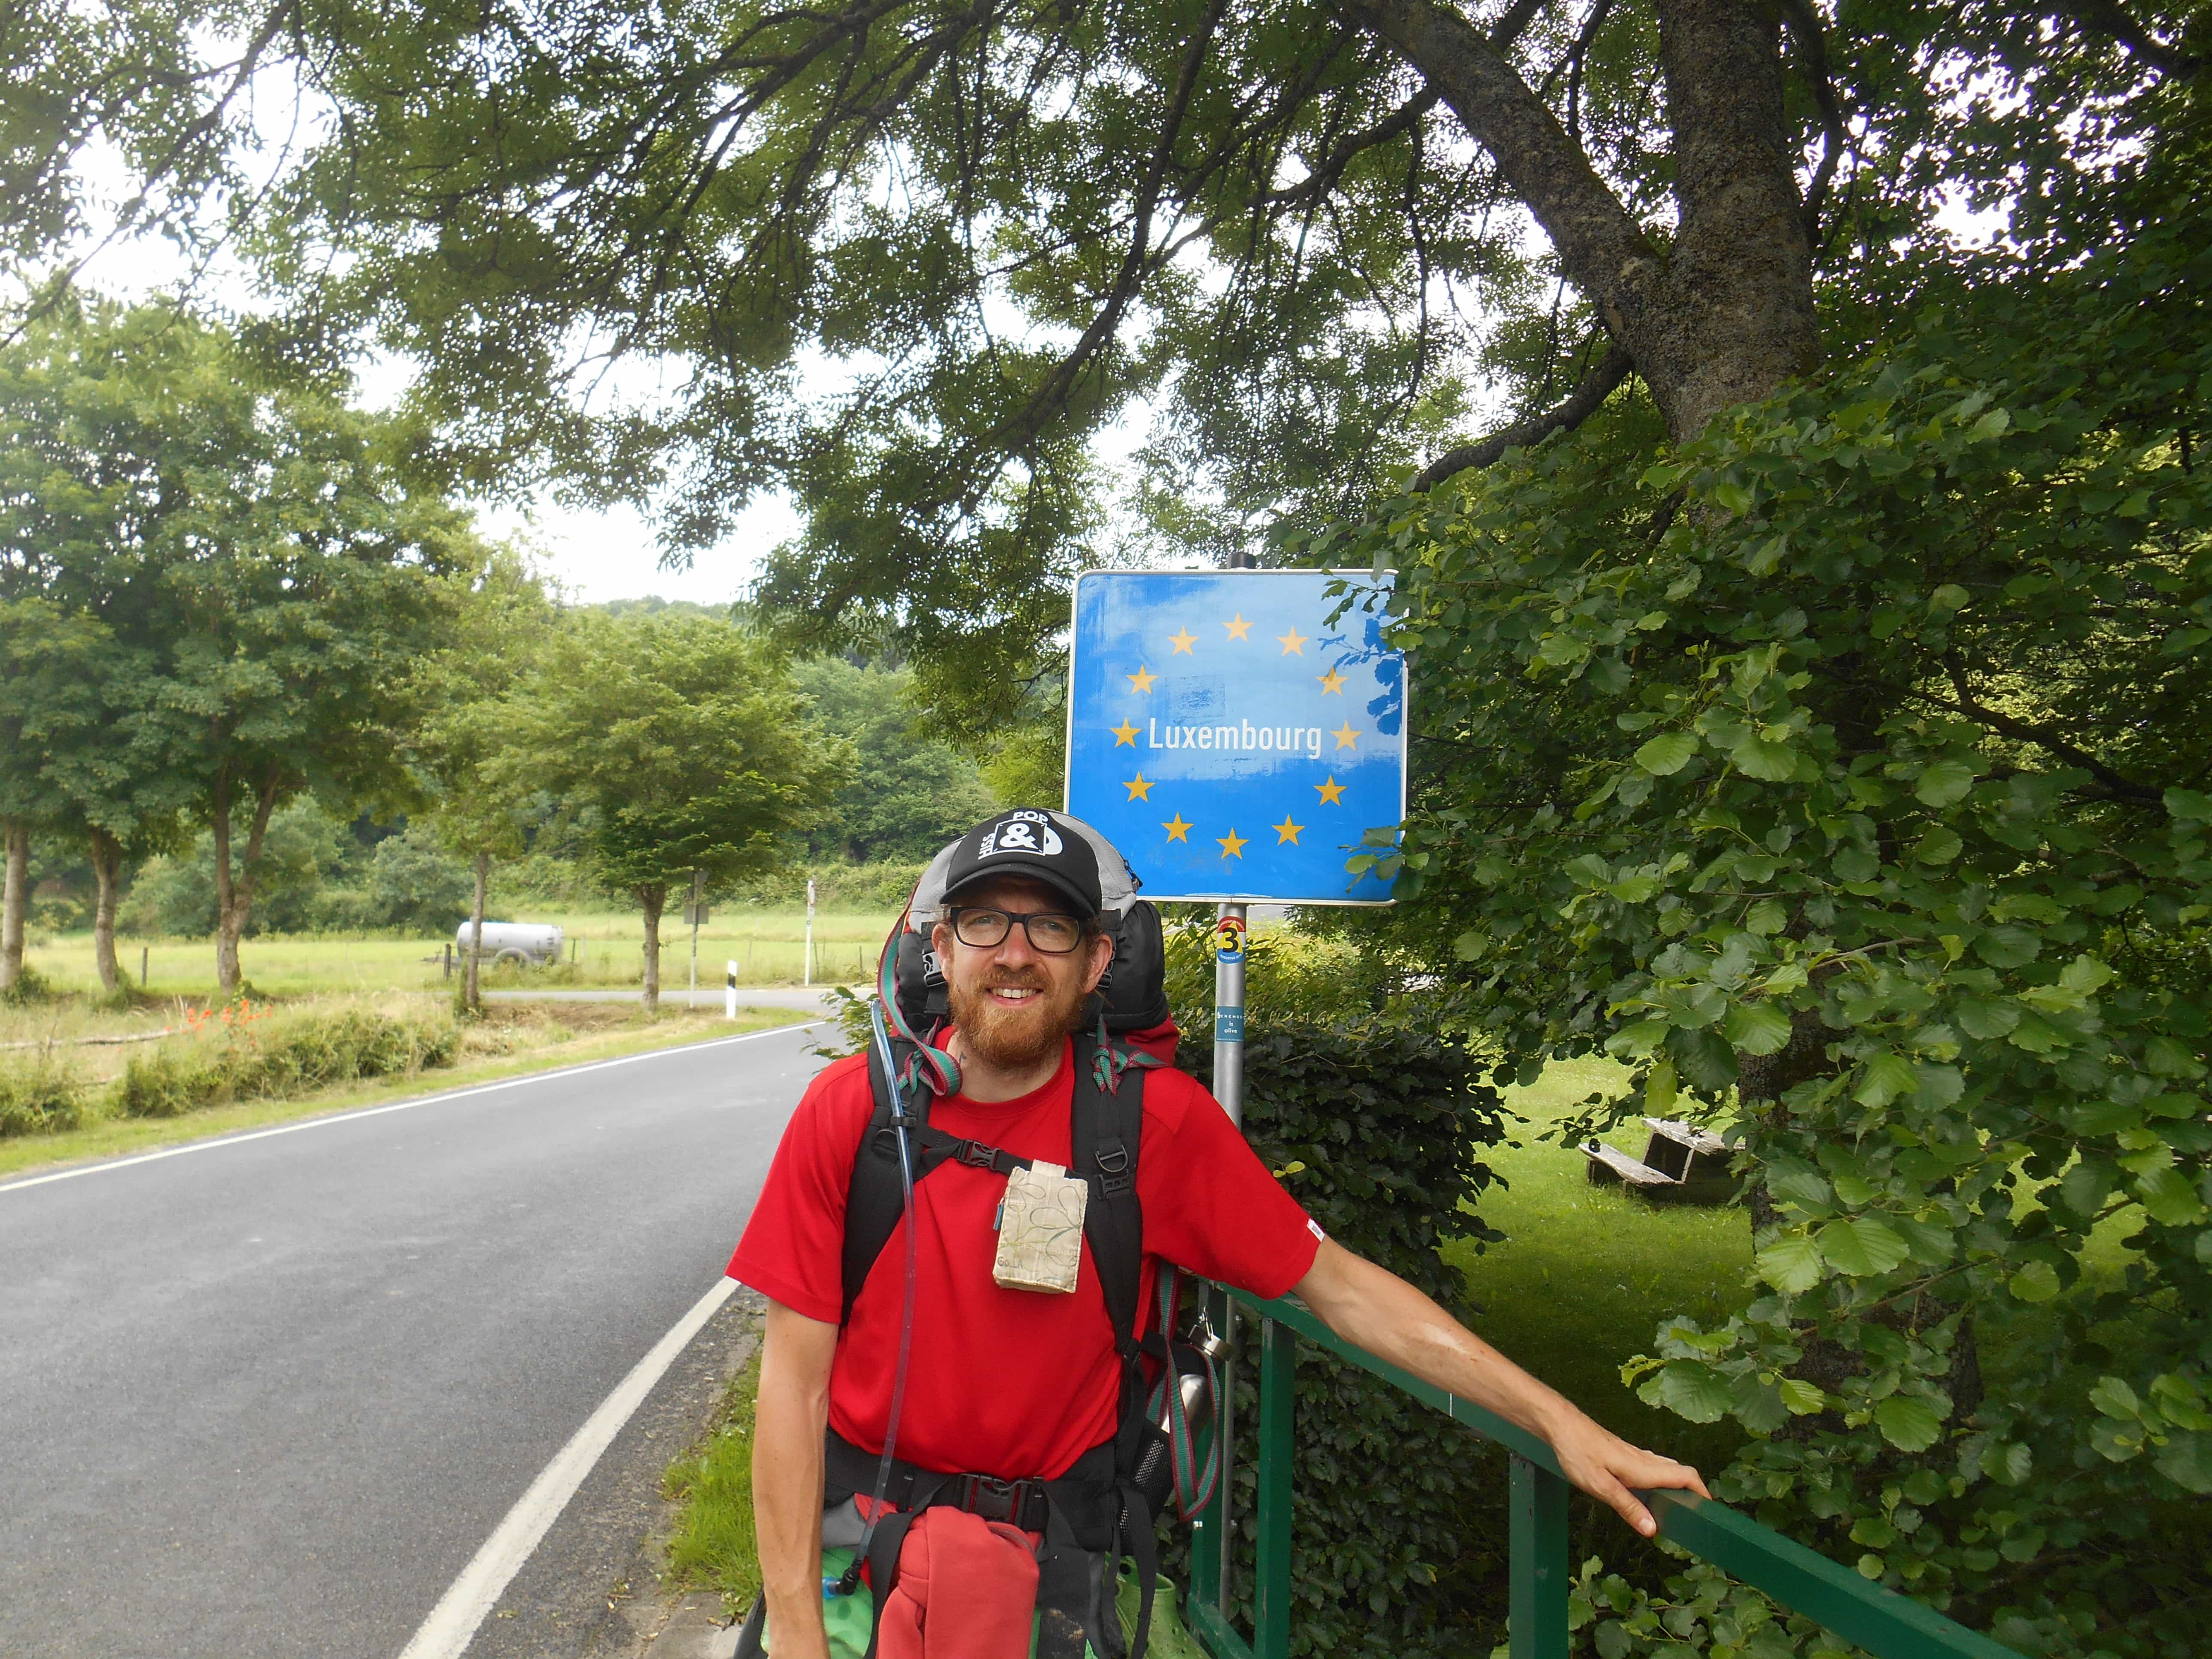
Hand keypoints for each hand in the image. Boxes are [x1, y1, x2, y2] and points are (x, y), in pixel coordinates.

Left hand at [1546, 1410, 1708, 1536]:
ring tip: (1675, 1508)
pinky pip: (1652, 1466)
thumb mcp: (1600, 1486)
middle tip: (1694, 1516)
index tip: (1710, 1511)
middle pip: (1680, 1472)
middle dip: (1693, 1492)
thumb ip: (1628, 1507)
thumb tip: (1653, 1530)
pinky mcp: (1624, 1452)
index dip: (1702, 1492)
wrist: (1561, 1425)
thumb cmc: (1578, 1453)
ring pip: (1666, 1468)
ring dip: (1677, 1485)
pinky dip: (1661, 1478)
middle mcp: (1644, 1459)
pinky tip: (1649, 1490)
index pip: (1686, 1475)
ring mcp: (1634, 1454)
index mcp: (1644, 1469)